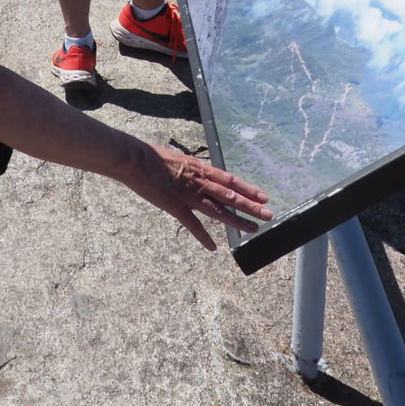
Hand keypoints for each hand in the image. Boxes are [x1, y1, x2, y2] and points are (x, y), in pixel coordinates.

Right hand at [123, 143, 271, 249]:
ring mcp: (188, 195)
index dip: (248, 189)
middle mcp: (199, 182)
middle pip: (231, 196)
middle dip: (251, 206)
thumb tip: (202, 176)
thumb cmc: (153, 157)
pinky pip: (193, 224)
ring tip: (252, 229)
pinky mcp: (175, 206)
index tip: (263, 197)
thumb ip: (192, 171)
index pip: (230, 181)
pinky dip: (203, 237)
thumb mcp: (179, 160)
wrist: (135, 158)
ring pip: (218, 210)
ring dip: (237, 221)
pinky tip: (213, 248)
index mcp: (201, 169)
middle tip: (268, 214)